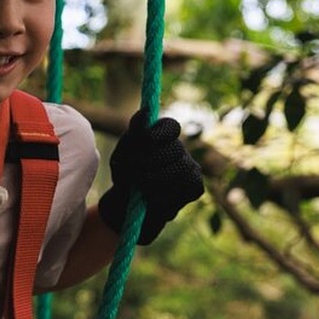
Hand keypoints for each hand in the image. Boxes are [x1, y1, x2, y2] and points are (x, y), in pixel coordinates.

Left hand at [98, 110, 203, 244]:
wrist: (126, 207)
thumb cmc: (124, 175)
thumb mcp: (122, 153)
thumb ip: (135, 132)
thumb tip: (146, 111)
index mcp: (162, 135)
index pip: (170, 126)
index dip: (156, 135)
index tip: (140, 144)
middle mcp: (180, 148)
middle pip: (174, 149)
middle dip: (148, 163)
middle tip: (131, 175)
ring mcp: (191, 166)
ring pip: (180, 169)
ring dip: (154, 181)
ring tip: (139, 188)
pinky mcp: (196, 186)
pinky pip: (186, 187)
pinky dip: (165, 194)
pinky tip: (153, 199)